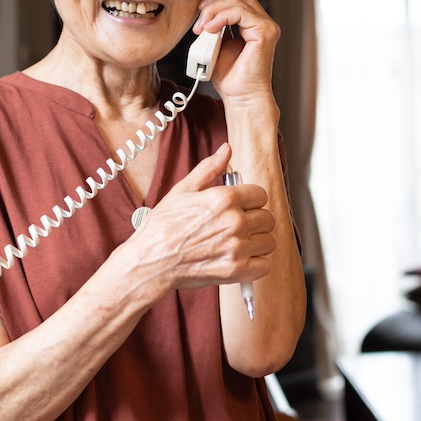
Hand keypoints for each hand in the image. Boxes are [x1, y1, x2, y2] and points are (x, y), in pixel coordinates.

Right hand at [129, 143, 276, 290]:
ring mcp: (237, 247)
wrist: (150, 261)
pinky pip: (265, 265)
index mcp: (225, 199)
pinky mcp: (237, 270)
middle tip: (238, 227)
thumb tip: (226, 149)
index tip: (241, 208)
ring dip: (257, 243)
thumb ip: (209, 168)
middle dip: (255, 221)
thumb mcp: (183, 190)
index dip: (251, 201)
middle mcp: (235, 221)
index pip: (260, 195)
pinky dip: (256, 264)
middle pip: (267, 218)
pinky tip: (240, 259)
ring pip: (269, 241)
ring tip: (238, 243)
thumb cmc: (162, 227)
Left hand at [191, 0, 279, 101]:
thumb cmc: (228, 75)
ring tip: (201, 28)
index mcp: (252, 22)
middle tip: (198, 17)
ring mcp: (266, 25)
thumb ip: (214, 22)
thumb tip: (206, 8)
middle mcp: (262, 20)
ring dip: (212, 10)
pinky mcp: (266, 31)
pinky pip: (240, 11)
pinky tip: (210, 29)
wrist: (240, 96)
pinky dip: (220, 17)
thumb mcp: (214, 41)